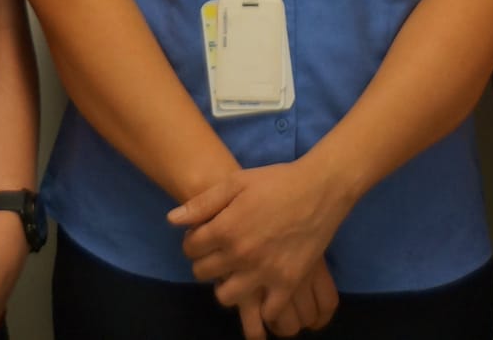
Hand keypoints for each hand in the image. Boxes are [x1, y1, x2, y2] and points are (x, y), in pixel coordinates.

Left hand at [168, 163, 350, 335]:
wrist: (320, 189)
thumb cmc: (276, 181)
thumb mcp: (236, 182)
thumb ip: (202, 203)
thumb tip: (172, 220)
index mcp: (225, 229)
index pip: (190, 248)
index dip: (192, 242)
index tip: (204, 237)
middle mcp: (241, 255)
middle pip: (203, 273)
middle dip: (205, 262)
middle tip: (218, 254)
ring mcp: (265, 272)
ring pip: (227, 297)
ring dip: (226, 287)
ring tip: (236, 273)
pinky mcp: (288, 282)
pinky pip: (267, 310)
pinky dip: (263, 305)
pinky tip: (263, 288)